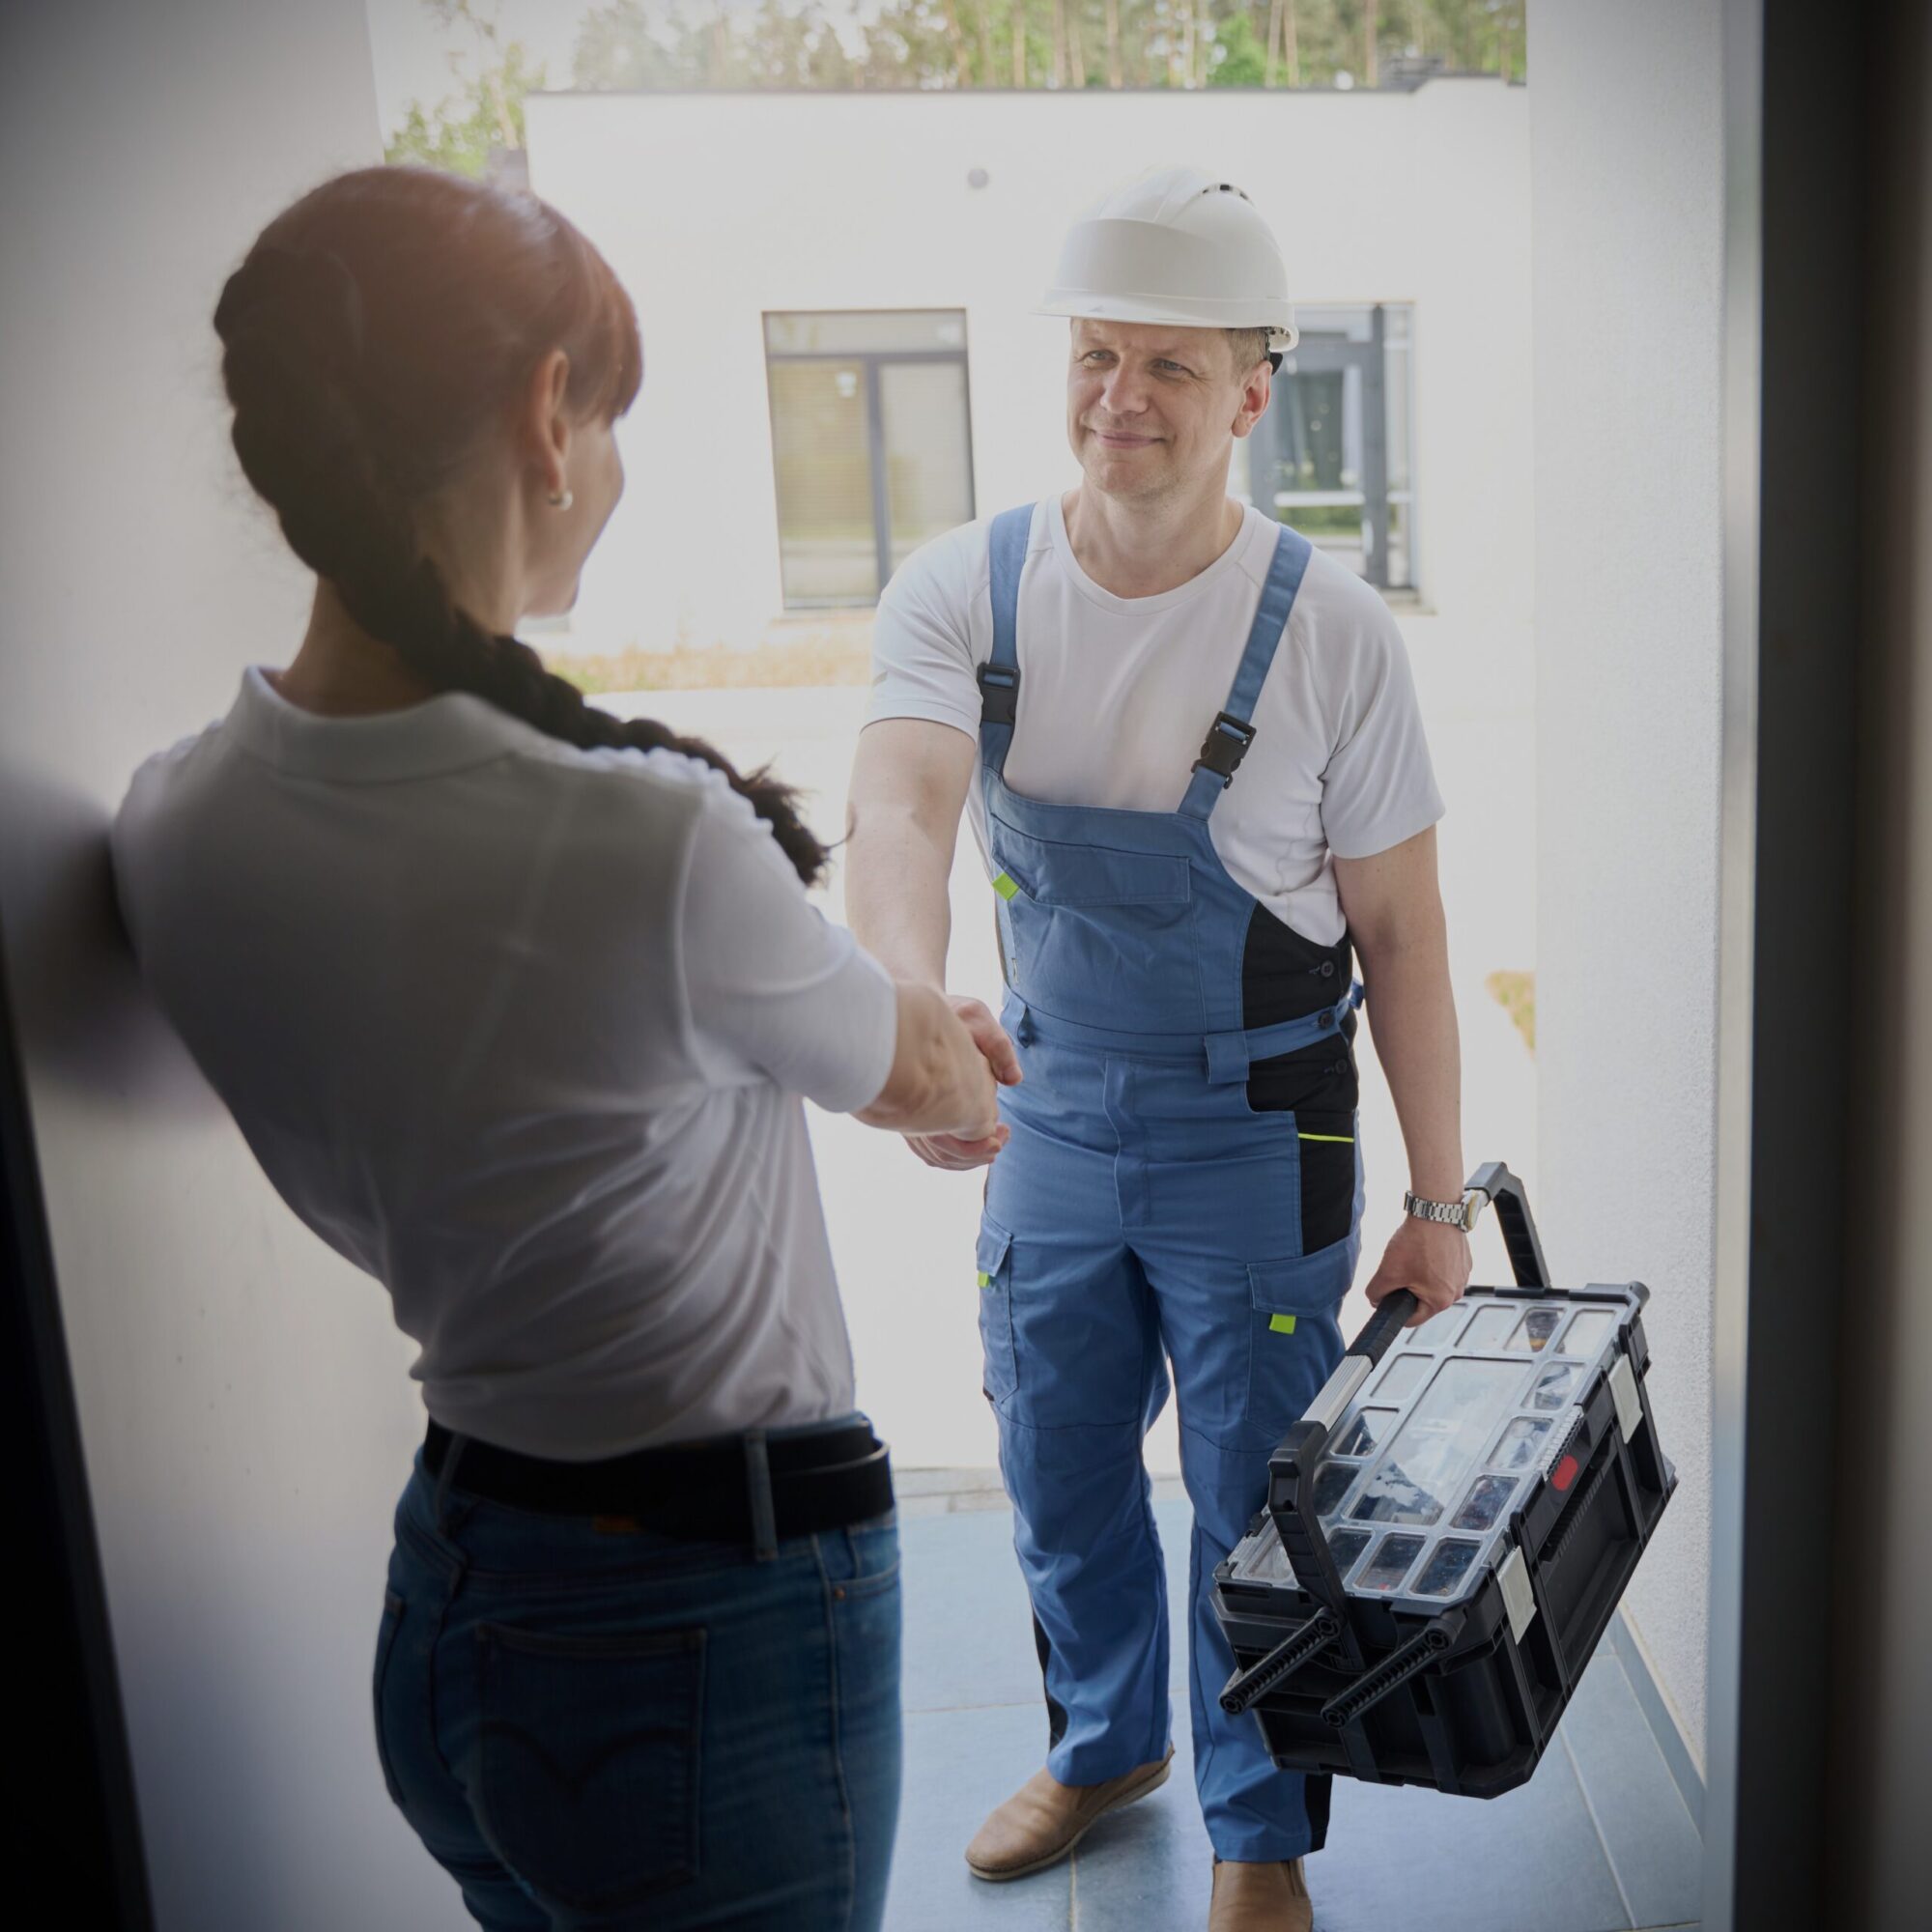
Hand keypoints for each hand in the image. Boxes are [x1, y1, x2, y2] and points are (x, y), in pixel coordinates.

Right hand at [905, 996, 1019, 1169]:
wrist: (919, 1007)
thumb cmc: (950, 1011)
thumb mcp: (976, 1015)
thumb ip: (998, 1045)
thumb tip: (1014, 1080)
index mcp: (926, 1079)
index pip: (946, 1134)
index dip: (975, 1146)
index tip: (1001, 1136)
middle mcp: (910, 1100)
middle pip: (938, 1151)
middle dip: (972, 1155)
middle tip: (999, 1145)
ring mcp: (906, 1110)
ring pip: (931, 1152)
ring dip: (963, 1158)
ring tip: (993, 1146)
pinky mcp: (909, 1113)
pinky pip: (925, 1147)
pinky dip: (950, 1154)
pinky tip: (975, 1145)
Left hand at [1363, 1215, 1471, 1325]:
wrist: (1435, 1211)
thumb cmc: (1416, 1242)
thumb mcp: (1387, 1272)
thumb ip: (1376, 1293)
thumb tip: (1375, 1301)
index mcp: (1441, 1301)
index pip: (1413, 1319)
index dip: (1394, 1309)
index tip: (1385, 1297)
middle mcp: (1457, 1292)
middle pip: (1423, 1301)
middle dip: (1407, 1289)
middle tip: (1397, 1270)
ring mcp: (1463, 1275)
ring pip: (1433, 1284)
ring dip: (1419, 1275)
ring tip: (1411, 1257)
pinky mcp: (1464, 1260)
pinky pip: (1443, 1270)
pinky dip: (1431, 1263)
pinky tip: (1423, 1249)